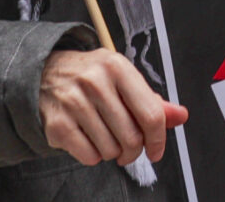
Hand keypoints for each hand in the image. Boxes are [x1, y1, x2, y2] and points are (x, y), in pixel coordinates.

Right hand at [39, 48, 187, 167]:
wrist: (44, 73)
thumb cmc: (90, 77)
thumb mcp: (122, 78)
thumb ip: (152, 100)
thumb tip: (180, 115)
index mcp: (118, 67)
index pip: (151, 114)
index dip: (158, 139)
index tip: (156, 150)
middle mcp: (96, 82)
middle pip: (132, 137)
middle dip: (133, 150)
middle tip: (128, 148)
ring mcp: (74, 102)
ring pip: (110, 150)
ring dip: (112, 152)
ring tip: (104, 136)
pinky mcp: (58, 123)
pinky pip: (89, 156)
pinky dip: (93, 155)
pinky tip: (88, 139)